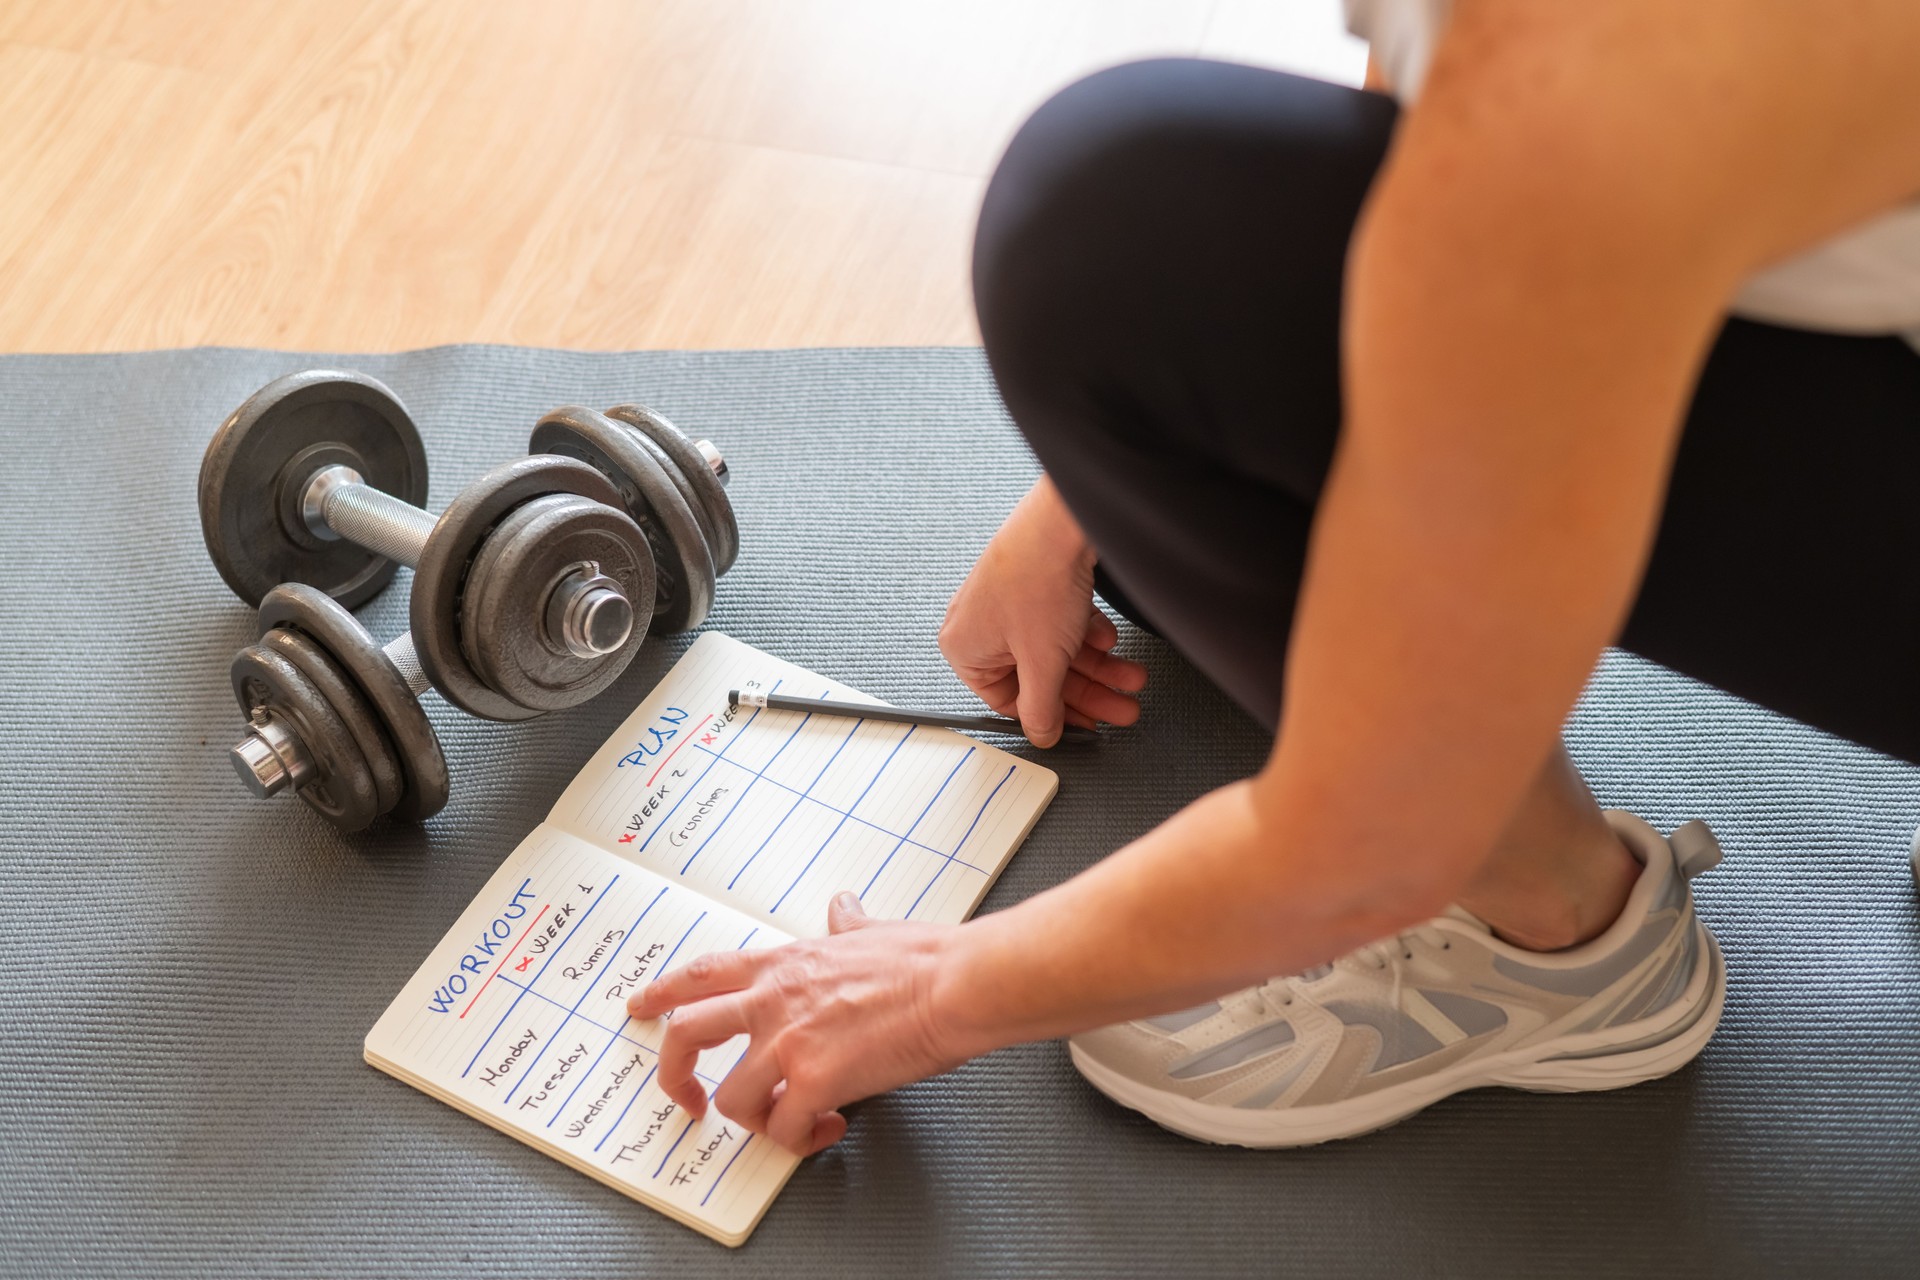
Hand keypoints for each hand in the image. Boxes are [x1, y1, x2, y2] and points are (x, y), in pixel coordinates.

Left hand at [628, 894, 971, 1155]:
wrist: (957, 984)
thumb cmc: (926, 959)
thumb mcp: (871, 931)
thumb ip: (847, 925)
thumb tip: (844, 908)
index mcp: (783, 965)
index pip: (701, 974)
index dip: (662, 992)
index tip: (641, 1006)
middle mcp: (773, 1001)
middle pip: (686, 1034)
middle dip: (674, 1074)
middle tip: (686, 1099)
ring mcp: (789, 1041)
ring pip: (731, 1098)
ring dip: (757, 1121)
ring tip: (791, 1123)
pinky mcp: (816, 1080)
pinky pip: (784, 1130)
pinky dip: (800, 1141)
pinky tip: (828, 1130)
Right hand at [939, 476, 1147, 745]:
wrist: (1061, 524)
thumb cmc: (1036, 582)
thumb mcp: (1042, 664)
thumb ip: (1042, 709)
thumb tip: (1043, 735)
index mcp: (964, 647)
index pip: (1008, 700)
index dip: (1051, 715)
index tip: (1084, 725)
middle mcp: (980, 624)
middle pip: (1040, 675)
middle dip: (1088, 692)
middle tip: (1121, 706)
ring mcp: (1008, 601)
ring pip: (1056, 649)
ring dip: (1099, 667)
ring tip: (1130, 677)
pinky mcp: (1035, 583)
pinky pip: (1062, 622)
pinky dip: (1088, 633)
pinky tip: (1109, 638)